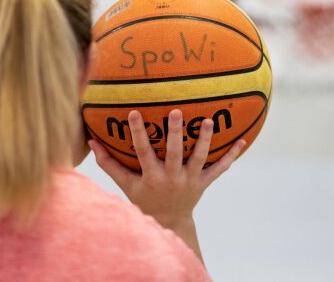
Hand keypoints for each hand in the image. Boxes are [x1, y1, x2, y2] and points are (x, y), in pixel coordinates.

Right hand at [88, 109, 245, 258]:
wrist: (168, 221)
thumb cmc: (143, 197)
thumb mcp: (125, 184)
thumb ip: (108, 163)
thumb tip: (91, 141)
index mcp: (151, 177)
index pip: (142, 152)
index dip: (137, 133)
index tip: (133, 113)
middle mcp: (171, 178)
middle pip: (174, 154)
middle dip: (175, 133)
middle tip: (177, 112)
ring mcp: (190, 181)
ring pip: (200, 159)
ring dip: (205, 140)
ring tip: (209, 120)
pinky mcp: (204, 183)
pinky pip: (220, 169)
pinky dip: (231, 155)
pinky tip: (242, 140)